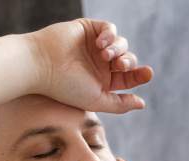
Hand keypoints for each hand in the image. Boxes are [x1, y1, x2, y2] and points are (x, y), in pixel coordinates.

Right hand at [29, 19, 152, 113]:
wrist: (41, 66)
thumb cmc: (65, 87)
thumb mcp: (96, 101)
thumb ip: (120, 104)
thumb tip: (142, 104)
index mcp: (103, 81)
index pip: (128, 77)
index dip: (140, 75)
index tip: (147, 73)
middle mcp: (100, 63)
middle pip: (127, 60)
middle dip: (129, 62)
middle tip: (120, 65)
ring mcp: (94, 45)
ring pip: (121, 43)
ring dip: (118, 49)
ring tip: (105, 55)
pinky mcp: (88, 29)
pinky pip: (109, 28)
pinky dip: (110, 34)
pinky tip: (100, 44)